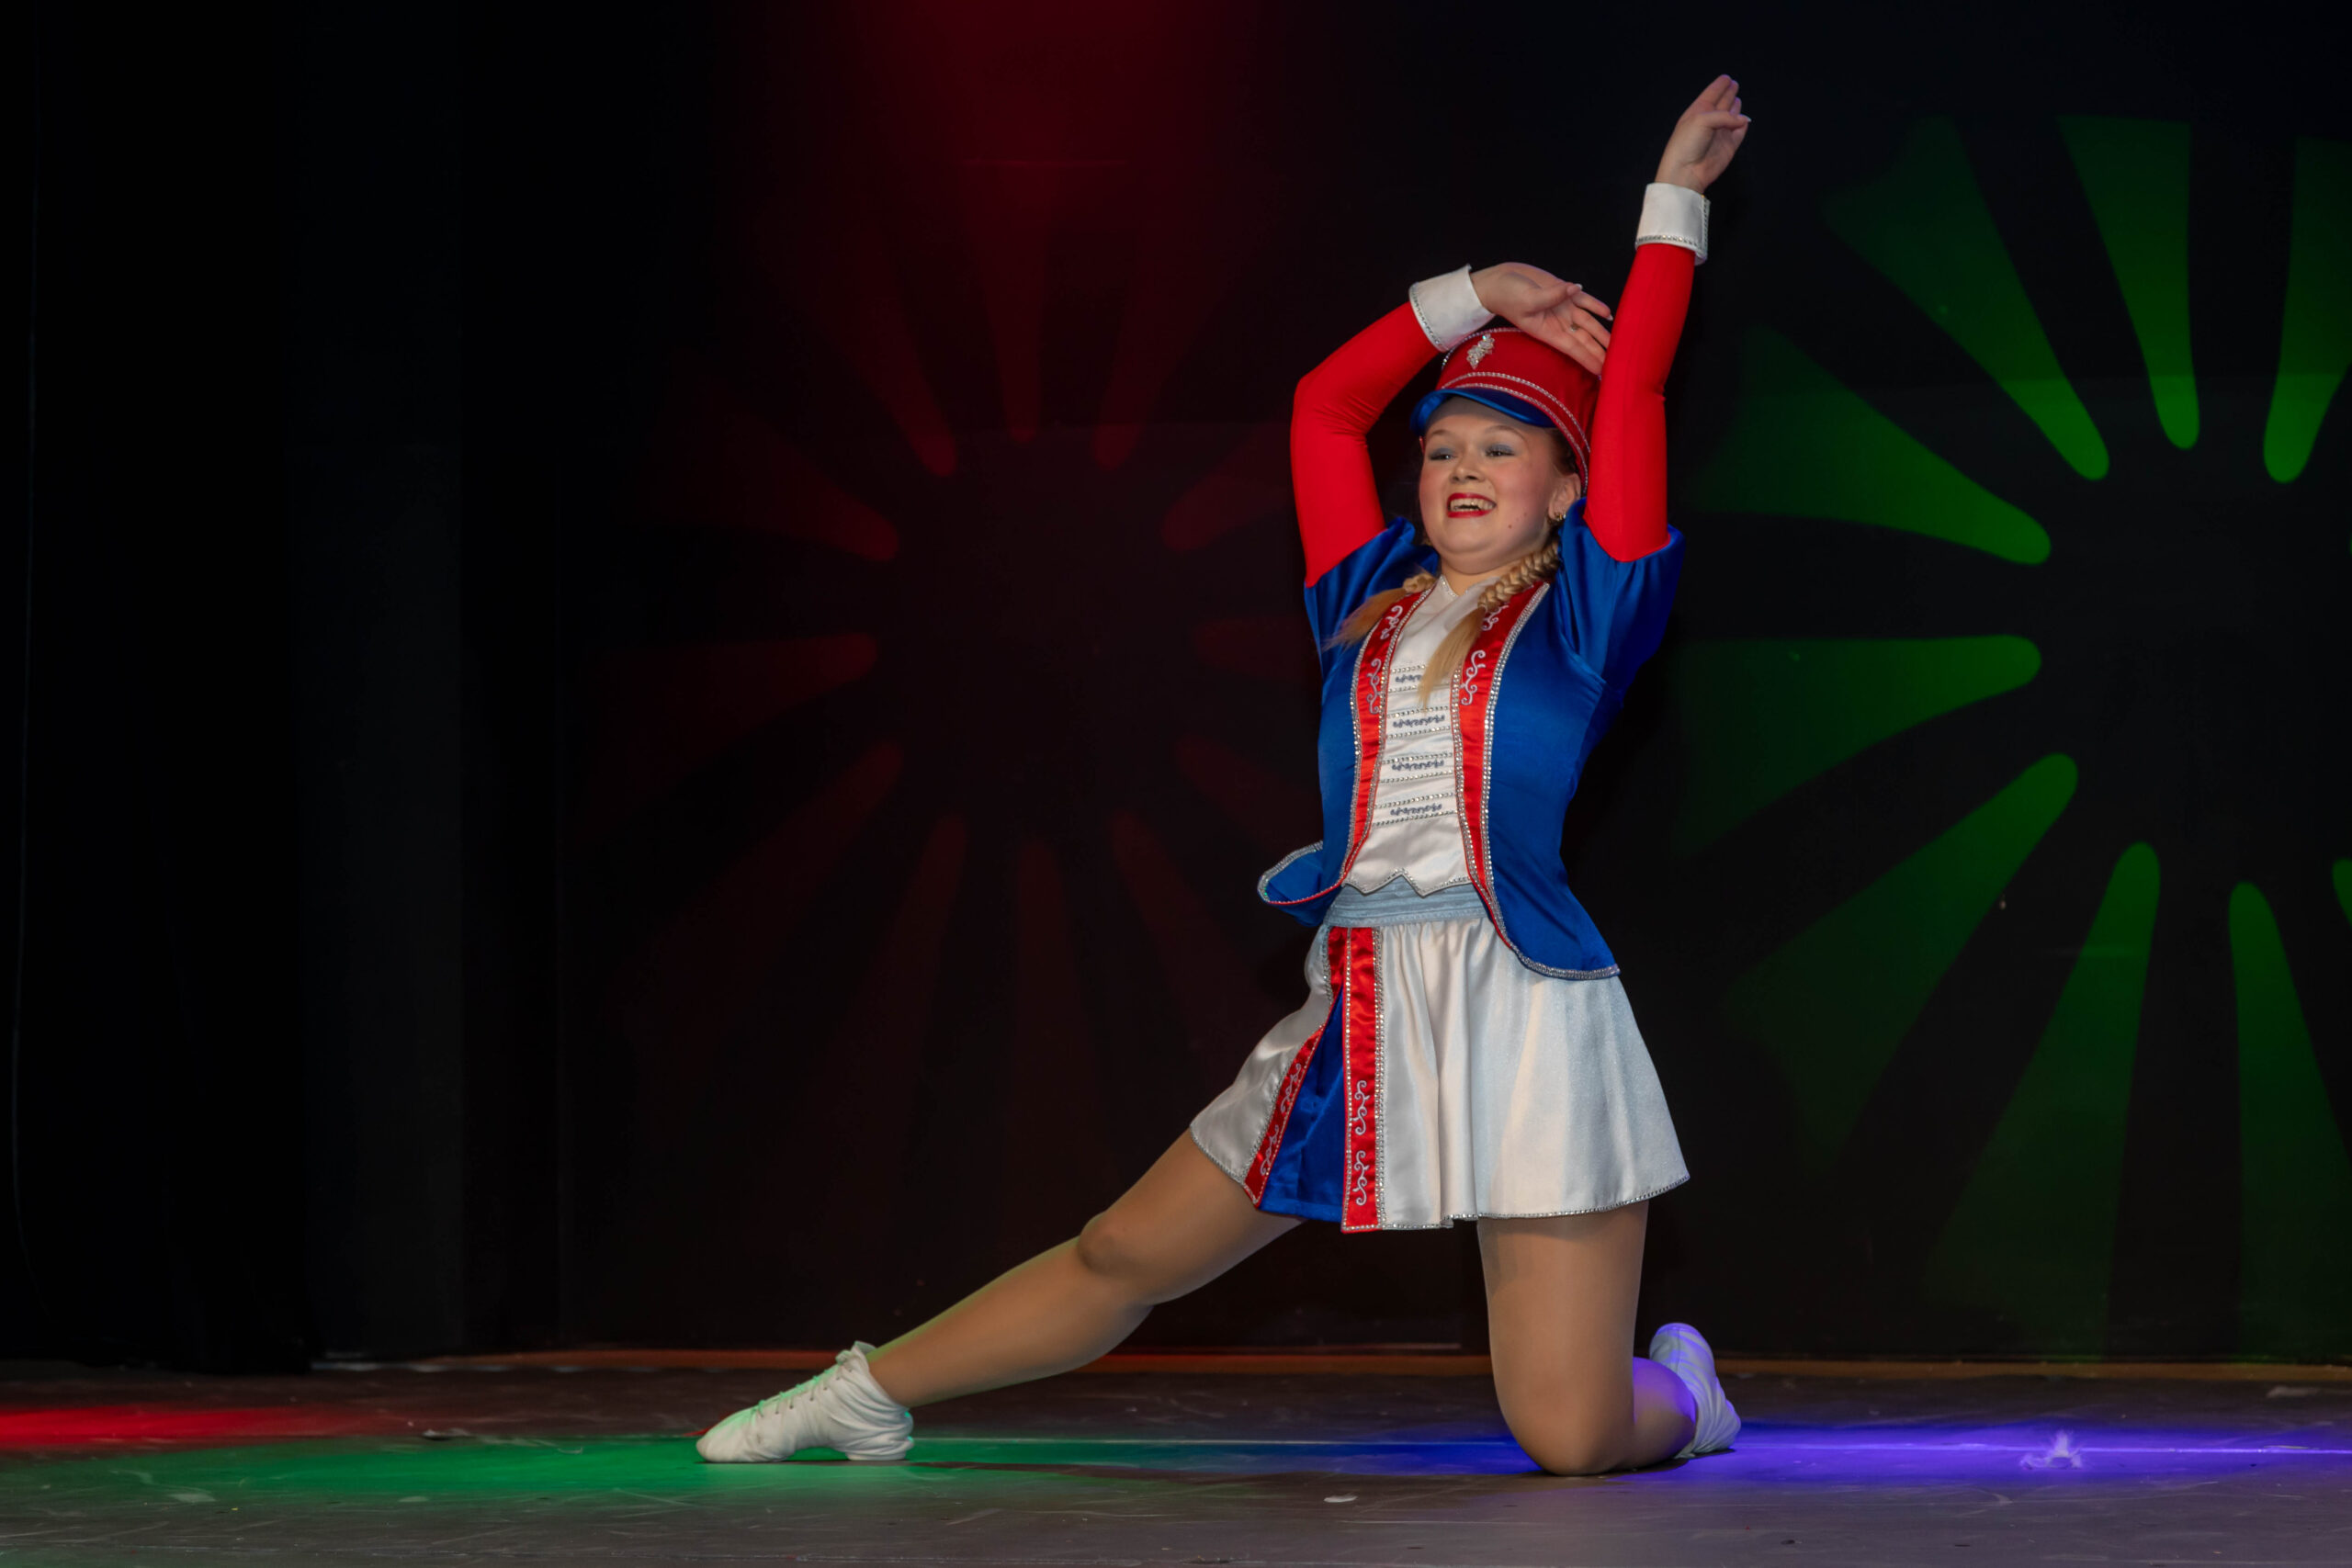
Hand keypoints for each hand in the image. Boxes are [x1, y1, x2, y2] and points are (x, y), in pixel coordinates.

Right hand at [1468, 263, 1612, 375]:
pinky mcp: (1564, 291)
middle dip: (1600, 352)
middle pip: (1585, 340)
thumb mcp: (1526, 300)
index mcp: (1547, 332)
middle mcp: (1558, 322)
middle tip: (1618, 364)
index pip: (1573, 349)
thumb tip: (1575, 289)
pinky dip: (1597, 306)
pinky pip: (1585, 300)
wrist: (1499, 281)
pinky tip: (1609, 314)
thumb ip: (1551, 297)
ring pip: (1589, 322)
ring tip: (1619, 343)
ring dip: (1603, 333)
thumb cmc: (1506, 296)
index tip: (1602, 373)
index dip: (1589, 360)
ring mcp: (1563, 307)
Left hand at [1655, 75, 1749, 193]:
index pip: (1711, 94)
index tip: (1726, 78)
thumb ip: (1724, 116)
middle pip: (1722, 103)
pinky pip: (1739, 133)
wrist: (1686, 171)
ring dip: (1735, 108)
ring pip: (1731, 117)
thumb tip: (1743, 120)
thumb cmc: (1687, 143)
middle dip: (1728, 94)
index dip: (1719, 86)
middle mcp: (1709, 121)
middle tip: (1734, 84)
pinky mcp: (1728, 147)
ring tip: (1737, 99)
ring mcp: (1719, 134)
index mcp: (1698, 111)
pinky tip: (1744, 119)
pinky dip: (1742, 126)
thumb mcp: (1702, 120)